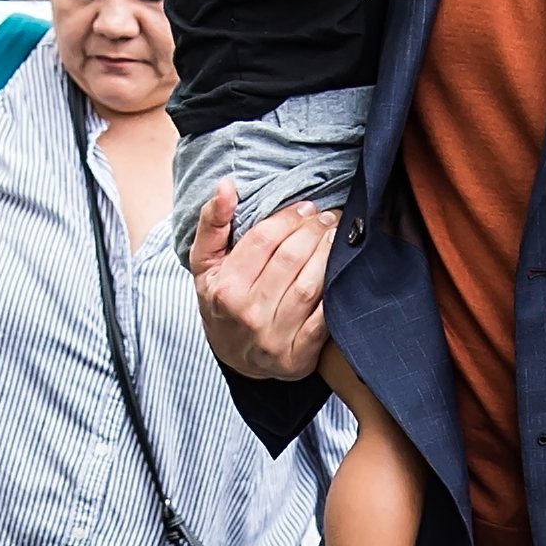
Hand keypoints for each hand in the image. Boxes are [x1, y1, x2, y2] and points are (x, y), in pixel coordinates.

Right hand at [189, 180, 335, 382]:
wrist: (233, 356)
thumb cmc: (221, 300)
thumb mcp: (204, 263)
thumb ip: (212, 223)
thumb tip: (226, 186)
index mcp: (224, 288)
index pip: (263, 241)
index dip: (289, 218)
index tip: (306, 207)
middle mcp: (247, 315)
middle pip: (290, 260)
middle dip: (313, 232)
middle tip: (328, 217)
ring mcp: (273, 339)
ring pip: (309, 287)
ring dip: (328, 256)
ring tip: (336, 235)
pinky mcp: (297, 358)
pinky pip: (323, 321)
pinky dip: (336, 294)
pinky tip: (342, 272)